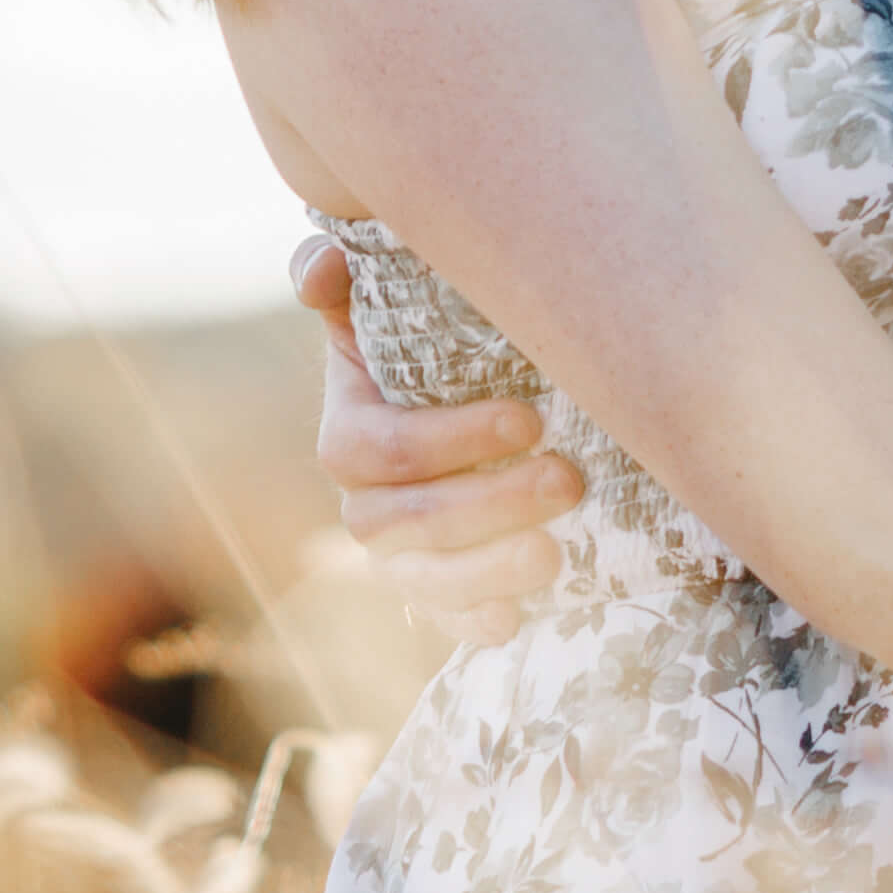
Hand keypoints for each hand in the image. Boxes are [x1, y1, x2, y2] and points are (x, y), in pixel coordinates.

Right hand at [297, 232, 578, 633]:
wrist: (478, 392)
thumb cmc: (437, 335)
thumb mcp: (389, 297)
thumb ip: (343, 277)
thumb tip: (324, 269)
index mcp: (350, 426)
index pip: (377, 450)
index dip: (446, 441)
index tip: (528, 418)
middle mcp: (366, 499)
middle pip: (402, 523)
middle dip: (487, 505)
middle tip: (568, 480)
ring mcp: (400, 553)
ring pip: (423, 580)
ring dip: (486, 570)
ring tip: (554, 553)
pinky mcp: (439, 590)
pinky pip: (443, 621)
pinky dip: (474, 623)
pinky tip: (513, 620)